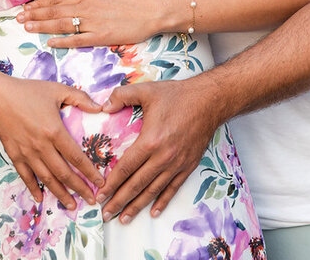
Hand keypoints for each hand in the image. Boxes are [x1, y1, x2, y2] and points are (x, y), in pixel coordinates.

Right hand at [0, 75, 105, 208]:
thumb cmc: (27, 91)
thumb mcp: (57, 90)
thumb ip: (80, 98)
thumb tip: (100, 107)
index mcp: (54, 131)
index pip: (76, 157)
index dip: (90, 172)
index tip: (100, 182)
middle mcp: (42, 146)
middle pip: (64, 173)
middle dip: (79, 188)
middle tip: (91, 199)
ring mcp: (27, 153)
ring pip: (46, 178)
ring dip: (60, 193)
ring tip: (71, 205)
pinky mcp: (14, 154)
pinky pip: (25, 176)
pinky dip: (33, 188)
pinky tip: (41, 198)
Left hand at [18, 0, 176, 46]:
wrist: (153, 9)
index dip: (40, 4)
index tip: (26, 8)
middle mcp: (86, 8)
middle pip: (55, 12)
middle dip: (35, 15)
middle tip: (18, 19)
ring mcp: (92, 23)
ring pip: (61, 25)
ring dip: (42, 26)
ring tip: (27, 27)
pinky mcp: (101, 37)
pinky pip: (77, 40)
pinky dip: (62, 41)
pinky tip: (50, 42)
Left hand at [96, 77, 224, 222]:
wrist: (209, 101)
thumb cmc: (178, 96)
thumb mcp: (146, 90)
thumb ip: (121, 96)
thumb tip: (103, 106)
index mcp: (150, 141)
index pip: (126, 168)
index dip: (111, 184)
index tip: (100, 194)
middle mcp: (163, 157)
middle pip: (136, 185)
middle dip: (119, 201)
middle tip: (106, 214)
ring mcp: (176, 164)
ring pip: (153, 191)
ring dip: (137, 206)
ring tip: (124, 219)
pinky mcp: (188, 166)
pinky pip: (172, 188)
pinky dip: (162, 201)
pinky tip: (153, 212)